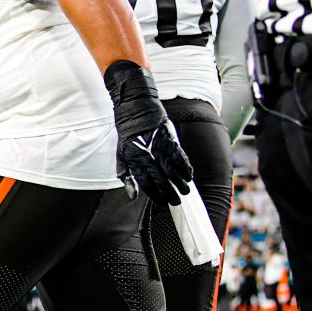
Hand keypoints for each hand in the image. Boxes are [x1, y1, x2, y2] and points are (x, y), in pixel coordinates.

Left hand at [105, 61, 193, 205]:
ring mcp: (159, 148)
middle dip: (170, 193)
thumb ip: (128, 175)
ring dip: (180, 183)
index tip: (162, 202)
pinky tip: (189, 176)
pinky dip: (185, 168)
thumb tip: (132, 195)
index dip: (155, 195)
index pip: (146, 183)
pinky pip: (180, 157)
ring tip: (185, 192)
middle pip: (161, 180)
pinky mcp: (169, 139)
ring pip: (172, 170)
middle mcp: (147, 155)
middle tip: (176, 201)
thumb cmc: (128, 134)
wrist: (135, 108)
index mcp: (134, 160)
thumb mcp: (122, 154)